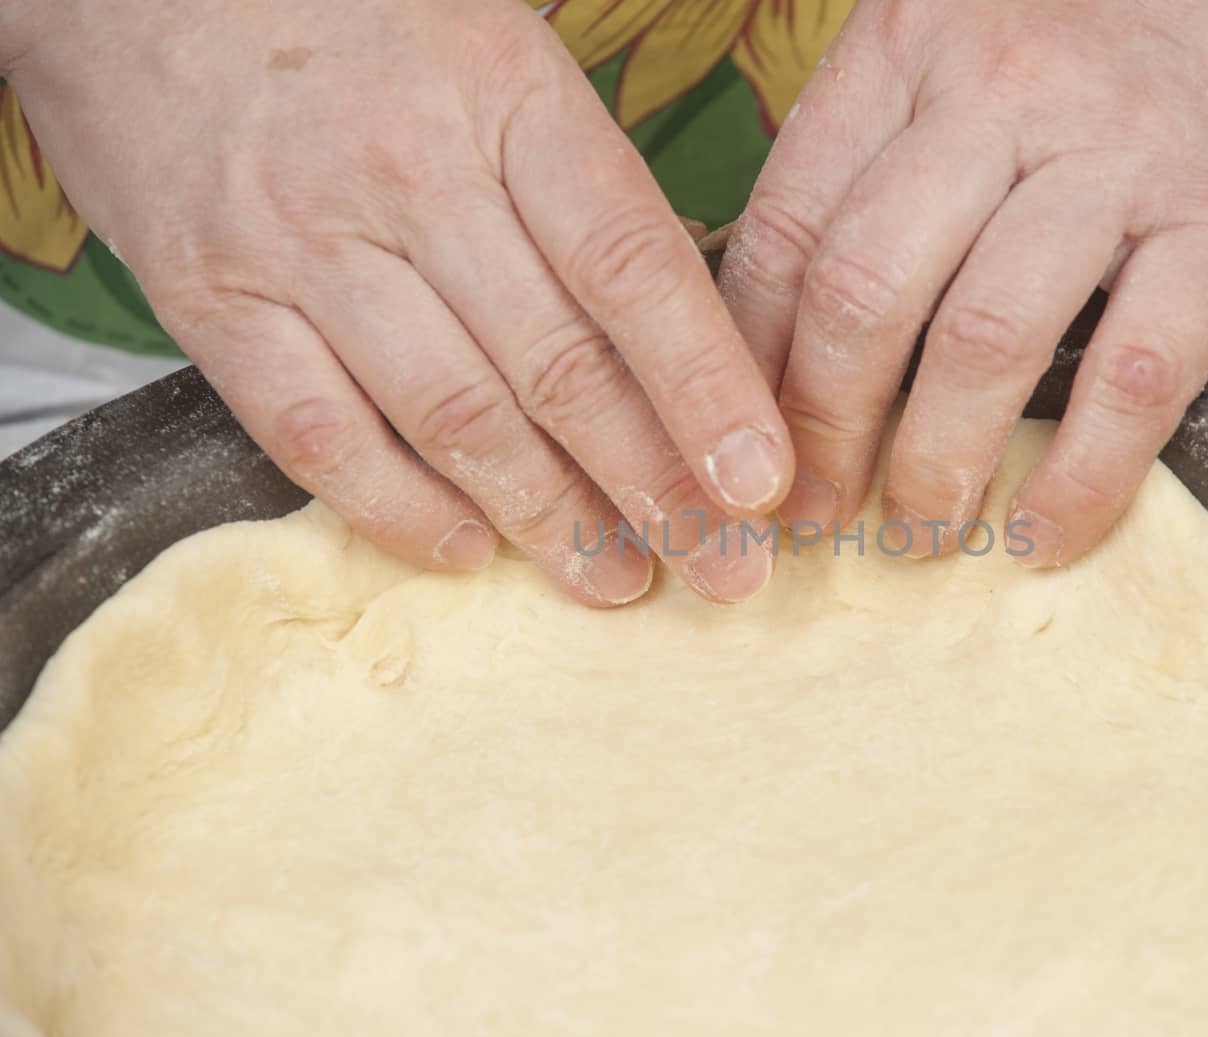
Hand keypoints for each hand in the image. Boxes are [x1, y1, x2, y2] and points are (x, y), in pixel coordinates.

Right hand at [5, 0, 793, 604]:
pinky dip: (399, 509)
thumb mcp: (498, 61)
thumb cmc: (358, 24)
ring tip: (619, 580)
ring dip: (548, 518)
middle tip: (721, 570)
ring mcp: (303, 242)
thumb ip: (582, 190)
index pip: (633, 266)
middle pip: (559, 365)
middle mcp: (410, 175)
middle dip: (654, 486)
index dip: (707, 387)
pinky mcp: (214, 301)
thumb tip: (690, 339)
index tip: (762, 483)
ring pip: (454, 415)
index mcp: (506, 99)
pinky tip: (468, 552)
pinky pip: (319, 435)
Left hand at [720, 0, 1207, 563]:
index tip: (745, 443)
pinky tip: (1043, 535)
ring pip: (987, 339)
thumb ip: (876, 159)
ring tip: (917, 535)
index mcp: (908, 47)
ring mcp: (1117, 155)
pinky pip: (1137, 373)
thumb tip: (786, 327)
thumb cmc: (1101, 30)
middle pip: (865, 291)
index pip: (788, 226)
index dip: (750, 361)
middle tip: (814, 511)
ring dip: (935, 466)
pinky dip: (1082, 476)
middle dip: (824, 430)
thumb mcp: (959, 48)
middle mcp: (999, 92)